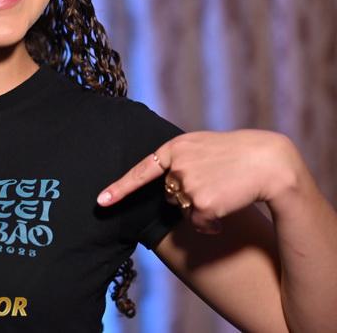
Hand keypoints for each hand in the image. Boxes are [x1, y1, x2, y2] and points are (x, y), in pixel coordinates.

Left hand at [95, 129, 302, 233]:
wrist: (268, 161)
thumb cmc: (236, 152)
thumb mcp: (201, 145)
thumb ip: (179, 159)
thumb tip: (164, 184)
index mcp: (174, 149)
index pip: (141, 172)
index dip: (119, 189)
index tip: (100, 202)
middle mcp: (176, 167)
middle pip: (169, 194)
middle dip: (187, 194)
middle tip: (213, 181)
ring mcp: (188, 186)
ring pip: (183, 209)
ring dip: (200, 208)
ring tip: (223, 190)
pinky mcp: (202, 204)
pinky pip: (198, 223)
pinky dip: (211, 222)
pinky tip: (227, 206)